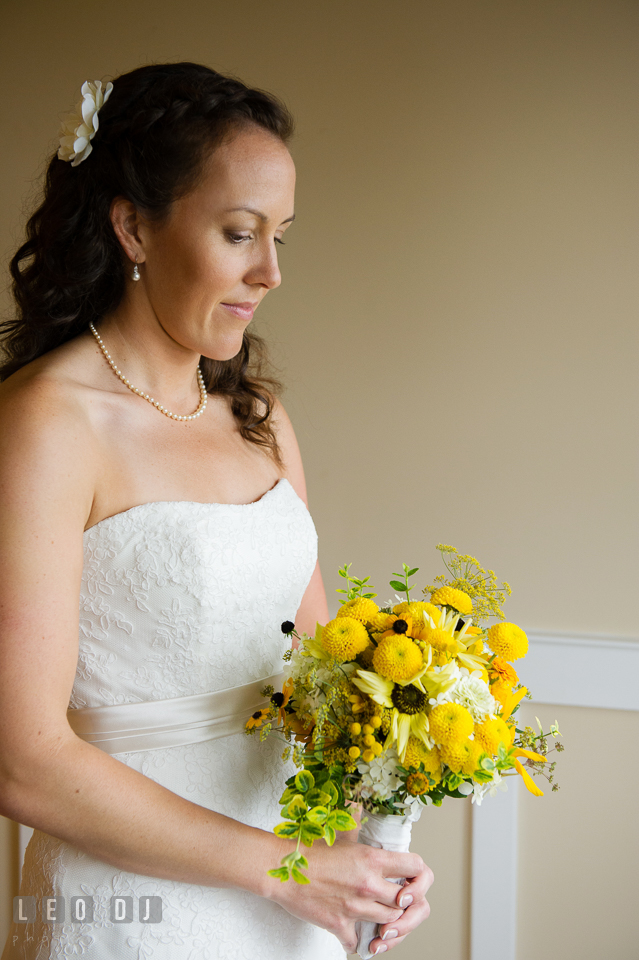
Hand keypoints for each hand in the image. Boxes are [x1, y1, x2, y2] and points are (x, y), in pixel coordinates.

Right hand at [266, 836, 432, 953]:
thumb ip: (357, 828)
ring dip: (385, 921)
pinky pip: (357, 942)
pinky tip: (354, 933)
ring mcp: (355, 907)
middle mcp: (368, 883)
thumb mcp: (340, 835)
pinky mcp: (339, 924)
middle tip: (396, 902)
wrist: (280, 868)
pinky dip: (357, 941)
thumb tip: (360, 808)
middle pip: (406, 901)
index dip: (418, 874)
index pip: (415, 866)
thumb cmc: (307, 850)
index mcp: (371, 859)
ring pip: (388, 922)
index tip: (410, 878)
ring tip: (378, 917)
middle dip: (404, 903)